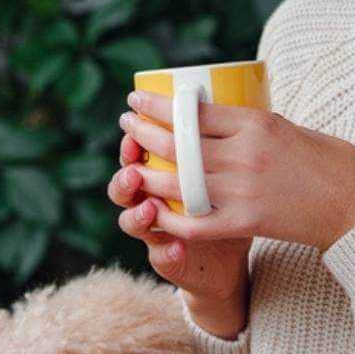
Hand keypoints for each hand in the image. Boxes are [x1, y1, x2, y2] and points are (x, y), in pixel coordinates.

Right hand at [109, 131, 249, 303]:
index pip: (134, 155)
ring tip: (148, 208)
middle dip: (126, 176)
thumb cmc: (227, 202)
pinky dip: (167, 252)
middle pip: (123, 186)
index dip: (131, 143)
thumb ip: (217, 142)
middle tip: (134, 169)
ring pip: (129, 222)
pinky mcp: (168, 259)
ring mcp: (155, 232)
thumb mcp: (223, 169)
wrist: (230, 253)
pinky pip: (161, 257)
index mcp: (157, 175)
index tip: (135, 132)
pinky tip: (177, 247)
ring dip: (136, 214)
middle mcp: (148, 201)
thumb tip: (227, 94)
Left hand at [116, 91, 354, 252]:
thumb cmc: (330, 162)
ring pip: (177, 181)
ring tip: (130, 164)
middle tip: (125, 122)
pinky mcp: (246, 222)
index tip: (137, 99)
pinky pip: (194, 221)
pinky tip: (152, 210)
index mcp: (257, 123)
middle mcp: (245, 153)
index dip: (158, 105)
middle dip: (144, 131)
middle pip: (178, 142)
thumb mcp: (288, 126)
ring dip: (146, 172)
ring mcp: (243, 189)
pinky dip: (169, 217)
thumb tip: (209, 117)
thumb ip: (249, 125)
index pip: (193, 111)